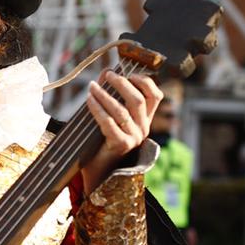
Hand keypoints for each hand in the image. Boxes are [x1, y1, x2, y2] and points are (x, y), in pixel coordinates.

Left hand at [80, 72, 161, 192]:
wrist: (98, 172)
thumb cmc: (101, 141)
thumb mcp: (111, 116)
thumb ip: (111, 95)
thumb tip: (106, 72)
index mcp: (145, 119)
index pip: (155, 96)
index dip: (144, 81)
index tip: (129, 72)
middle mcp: (143, 128)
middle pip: (138, 99)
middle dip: (121, 83)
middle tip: (106, 75)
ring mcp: (133, 138)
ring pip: (123, 110)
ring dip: (105, 95)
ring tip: (92, 87)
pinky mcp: (121, 145)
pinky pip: (109, 122)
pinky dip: (98, 108)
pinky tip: (89, 100)